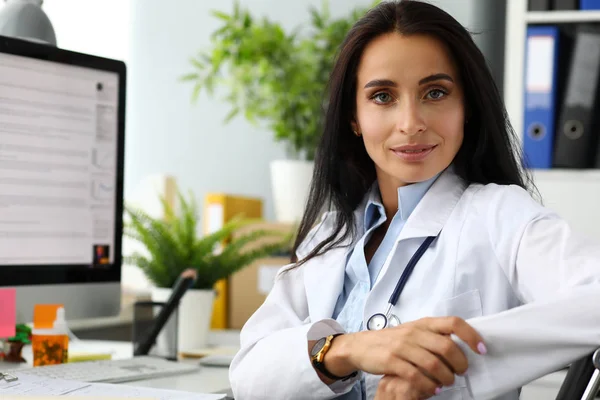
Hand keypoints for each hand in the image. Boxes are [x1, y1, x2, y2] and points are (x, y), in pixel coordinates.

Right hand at [326, 316, 485, 396]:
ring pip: (434, 364)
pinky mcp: (392, 361)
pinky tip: (433, 389)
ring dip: (446, 377)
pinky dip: (429, 385)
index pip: (453, 323)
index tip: (481, 349)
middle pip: (447, 347)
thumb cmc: (392, 340)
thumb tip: (462, 345)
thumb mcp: (413, 331)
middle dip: (460, 363)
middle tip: (461, 372)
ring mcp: (402, 346)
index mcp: (423, 323)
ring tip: (447, 383)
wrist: (361, 345)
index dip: (471, 335)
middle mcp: (414, 332)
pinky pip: (416, 376)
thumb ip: (433, 335)